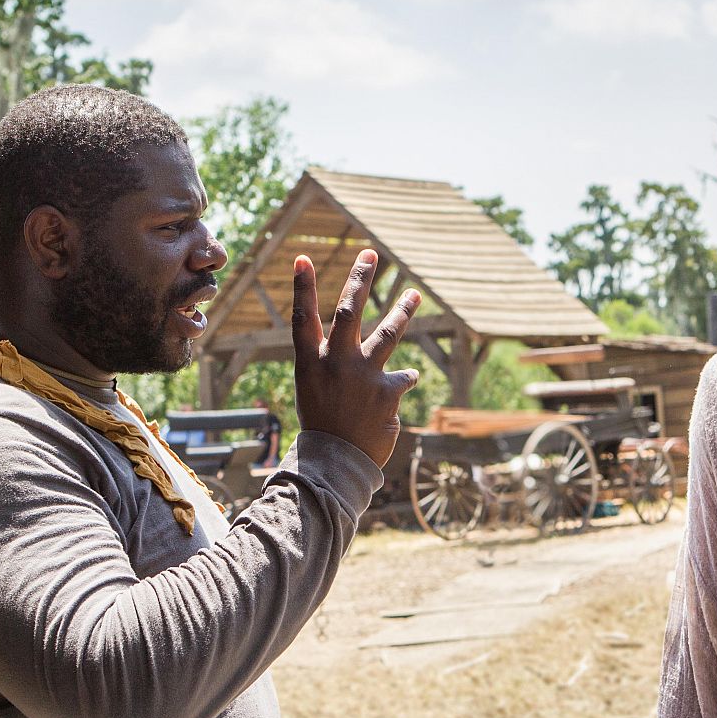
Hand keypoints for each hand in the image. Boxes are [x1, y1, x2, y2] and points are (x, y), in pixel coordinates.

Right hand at [291, 248, 419, 466]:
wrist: (336, 463)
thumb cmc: (324, 425)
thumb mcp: (316, 391)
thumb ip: (335, 364)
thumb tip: (359, 348)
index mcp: (310, 363)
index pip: (303, 319)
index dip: (302, 288)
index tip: (303, 258)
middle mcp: (335, 364)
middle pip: (350, 312)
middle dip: (360, 279)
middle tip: (370, 254)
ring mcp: (362, 376)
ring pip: (387, 334)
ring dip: (403, 311)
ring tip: (414, 294)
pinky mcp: (386, 392)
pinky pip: (401, 378)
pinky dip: (403, 380)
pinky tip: (404, 383)